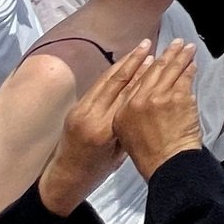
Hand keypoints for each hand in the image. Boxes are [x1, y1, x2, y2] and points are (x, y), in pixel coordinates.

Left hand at [37, 39, 151, 213]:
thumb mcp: (120, 150)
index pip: (129, 96)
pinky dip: (112, 73)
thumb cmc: (97, 171)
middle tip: (149, 44)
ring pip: (106, 80)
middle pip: (117, 82)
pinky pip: (97, 85)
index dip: (145, 76)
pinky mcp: (76, 108)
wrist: (65, 179)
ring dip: (124, 63)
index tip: (158, 60)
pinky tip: (123, 64)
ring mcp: (80, 110)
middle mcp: (91, 116)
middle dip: (135, 61)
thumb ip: (128, 123)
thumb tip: (145, 96)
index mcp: (105, 130)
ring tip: (139, 48)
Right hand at [114, 40, 205, 179]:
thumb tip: (140, 98)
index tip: (151, 55)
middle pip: (154, 70)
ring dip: (181, 56)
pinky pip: (185, 78)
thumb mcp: (127, 133)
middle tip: (175, 43)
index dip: (146, 65)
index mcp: (124, 109)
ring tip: (188, 47)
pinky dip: (189, 69)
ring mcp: (159, 96)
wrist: (167, 163)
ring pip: (171, 70)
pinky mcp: (177, 97)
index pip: (136, 80)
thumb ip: (131, 112)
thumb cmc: (150, 154)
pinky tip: (193, 64)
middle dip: (166, 54)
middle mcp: (139, 100)